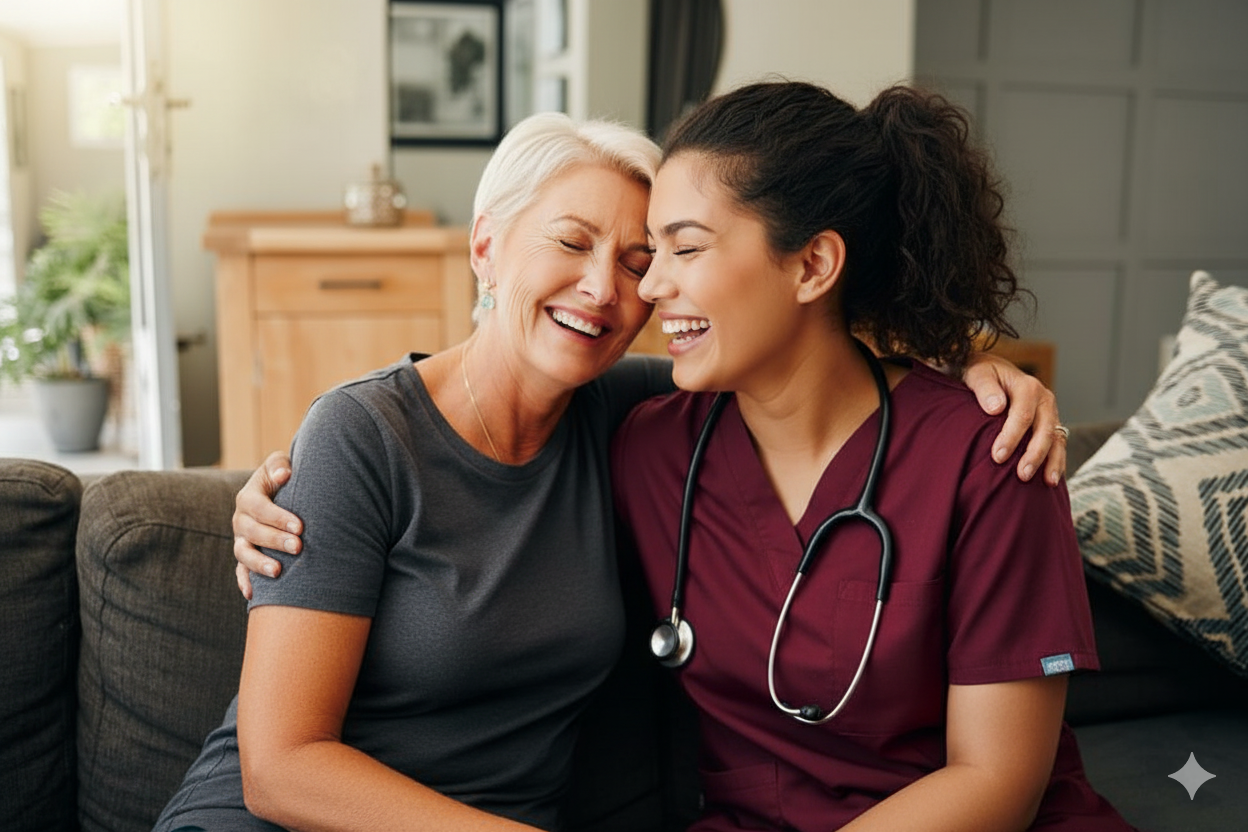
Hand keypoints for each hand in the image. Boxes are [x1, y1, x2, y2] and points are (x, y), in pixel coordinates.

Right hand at [233, 451, 302, 599]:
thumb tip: (283, 475)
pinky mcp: (246, 555)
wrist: (279, 493)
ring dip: (259, 563)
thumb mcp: (279, 465)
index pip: (258, 507)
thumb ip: (279, 466)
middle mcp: (241, 520)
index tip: (300, 526)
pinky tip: (253, 594)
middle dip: (274, 540)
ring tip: (278, 572)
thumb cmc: (284, 477)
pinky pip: (240, 571)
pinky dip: (245, 581)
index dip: (277, 517)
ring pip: (243, 554)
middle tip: (298, 547)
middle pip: (251, 532)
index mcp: (248, 497)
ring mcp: (242, 539)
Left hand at [962, 353, 1065, 485]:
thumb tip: (996, 408)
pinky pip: (1058, 444)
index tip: (997, 457)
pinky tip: (1051, 479)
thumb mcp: (978, 374)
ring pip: (1056, 439)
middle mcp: (1044, 399)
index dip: (1011, 437)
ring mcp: (1050, 412)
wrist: (992, 371)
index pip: (1022, 416)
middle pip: (1044, 430)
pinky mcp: (1050, 424)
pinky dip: (1057, 461)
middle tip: (1021, 475)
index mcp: (1027, 387)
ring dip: (1053, 461)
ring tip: (1047, 482)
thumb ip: (985, 388)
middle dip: (1034, 455)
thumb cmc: (981, 374)